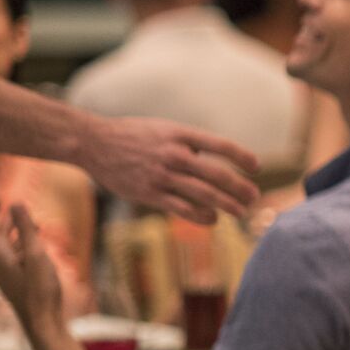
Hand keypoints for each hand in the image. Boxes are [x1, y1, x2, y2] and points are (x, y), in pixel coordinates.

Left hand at [0, 203, 65, 338]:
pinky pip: (14, 258)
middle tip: (15, 205)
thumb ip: (26, 228)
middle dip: (5, 219)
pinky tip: (37, 247)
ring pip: (7, 247)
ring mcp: (6, 275)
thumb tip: (16, 202)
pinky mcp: (16, 282)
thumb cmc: (40, 289)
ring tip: (32, 223)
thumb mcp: (36, 254)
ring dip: (16, 232)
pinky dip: (23, 246)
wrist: (42, 322)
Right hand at [83, 117, 257, 223]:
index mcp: (180, 134)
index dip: (242, 157)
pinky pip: (182, 208)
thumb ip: (189, 144)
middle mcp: (174, 154)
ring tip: (241, 211)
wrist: (93, 143)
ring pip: (203, 194)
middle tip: (254, 196)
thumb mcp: (164, 129)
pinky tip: (213, 219)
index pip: (221, 145)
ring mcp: (162, 175)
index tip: (256, 167)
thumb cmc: (133, 136)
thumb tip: (215, 160)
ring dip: (227, 205)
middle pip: (216, 174)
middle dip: (240, 187)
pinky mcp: (149, 193)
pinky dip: (201, 216)